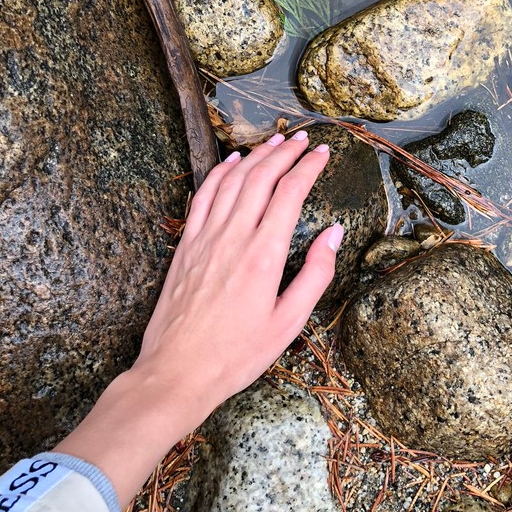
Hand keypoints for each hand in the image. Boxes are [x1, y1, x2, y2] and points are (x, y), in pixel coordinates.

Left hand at [135, 129, 341, 425]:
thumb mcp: (289, 323)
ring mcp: (205, 237)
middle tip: (306, 139)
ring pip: (233, 180)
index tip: (324, 153)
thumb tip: (333, 234)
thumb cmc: (236, 354)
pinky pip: (204, 196)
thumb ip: (316, 275)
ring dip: (257, 155)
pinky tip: (232, 161)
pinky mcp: (186, 245)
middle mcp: (234, 237)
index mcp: (264, 255)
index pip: (290, 192)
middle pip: (262, 176)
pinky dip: (220, 172)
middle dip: (286, 152)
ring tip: (276, 141)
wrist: (177, 371)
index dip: (309, 167)